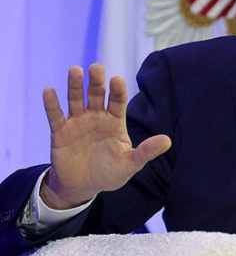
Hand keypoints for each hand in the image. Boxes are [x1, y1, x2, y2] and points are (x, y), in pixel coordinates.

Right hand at [41, 64, 171, 208]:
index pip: (117, 101)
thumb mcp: (130, 164)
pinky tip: (48, 90)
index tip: (117, 79)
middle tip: (95, 67)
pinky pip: (55, 116)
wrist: (83, 187)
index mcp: (115, 121)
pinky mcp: (60, 132)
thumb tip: (168, 141)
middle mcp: (96, 117)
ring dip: (74, 85)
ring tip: (75, 70)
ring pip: (76, 100)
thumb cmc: (110, 173)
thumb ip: (146, 152)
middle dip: (96, 81)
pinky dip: (52, 104)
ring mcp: (78, 122)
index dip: (117, 90)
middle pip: (96, 95)